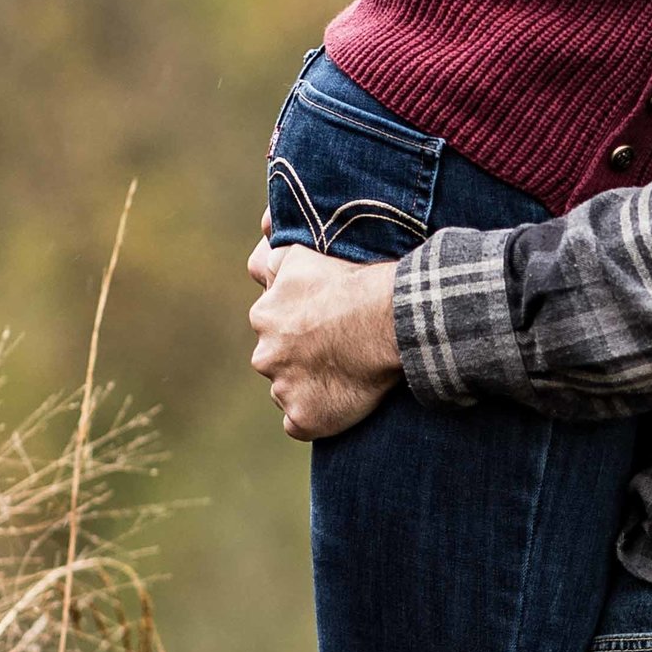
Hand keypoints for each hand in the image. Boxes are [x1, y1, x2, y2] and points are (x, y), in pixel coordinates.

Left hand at [248, 242, 403, 439]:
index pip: (272, 327)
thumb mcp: (303, 253)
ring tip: (346, 374)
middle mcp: (265, 355)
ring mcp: (283, 389)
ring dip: (310, 387)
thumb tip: (260, 227)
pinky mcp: (304, 418)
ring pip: (288, 392)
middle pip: (277, 362)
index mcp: (263, 316)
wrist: (390, 319)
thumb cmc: (354, 282)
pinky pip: (301, 424)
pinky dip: (317, 417)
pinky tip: (341, 401)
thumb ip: (272, 253)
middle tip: (339, 351)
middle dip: (300, 359)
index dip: (300, 328)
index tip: (326, 326)